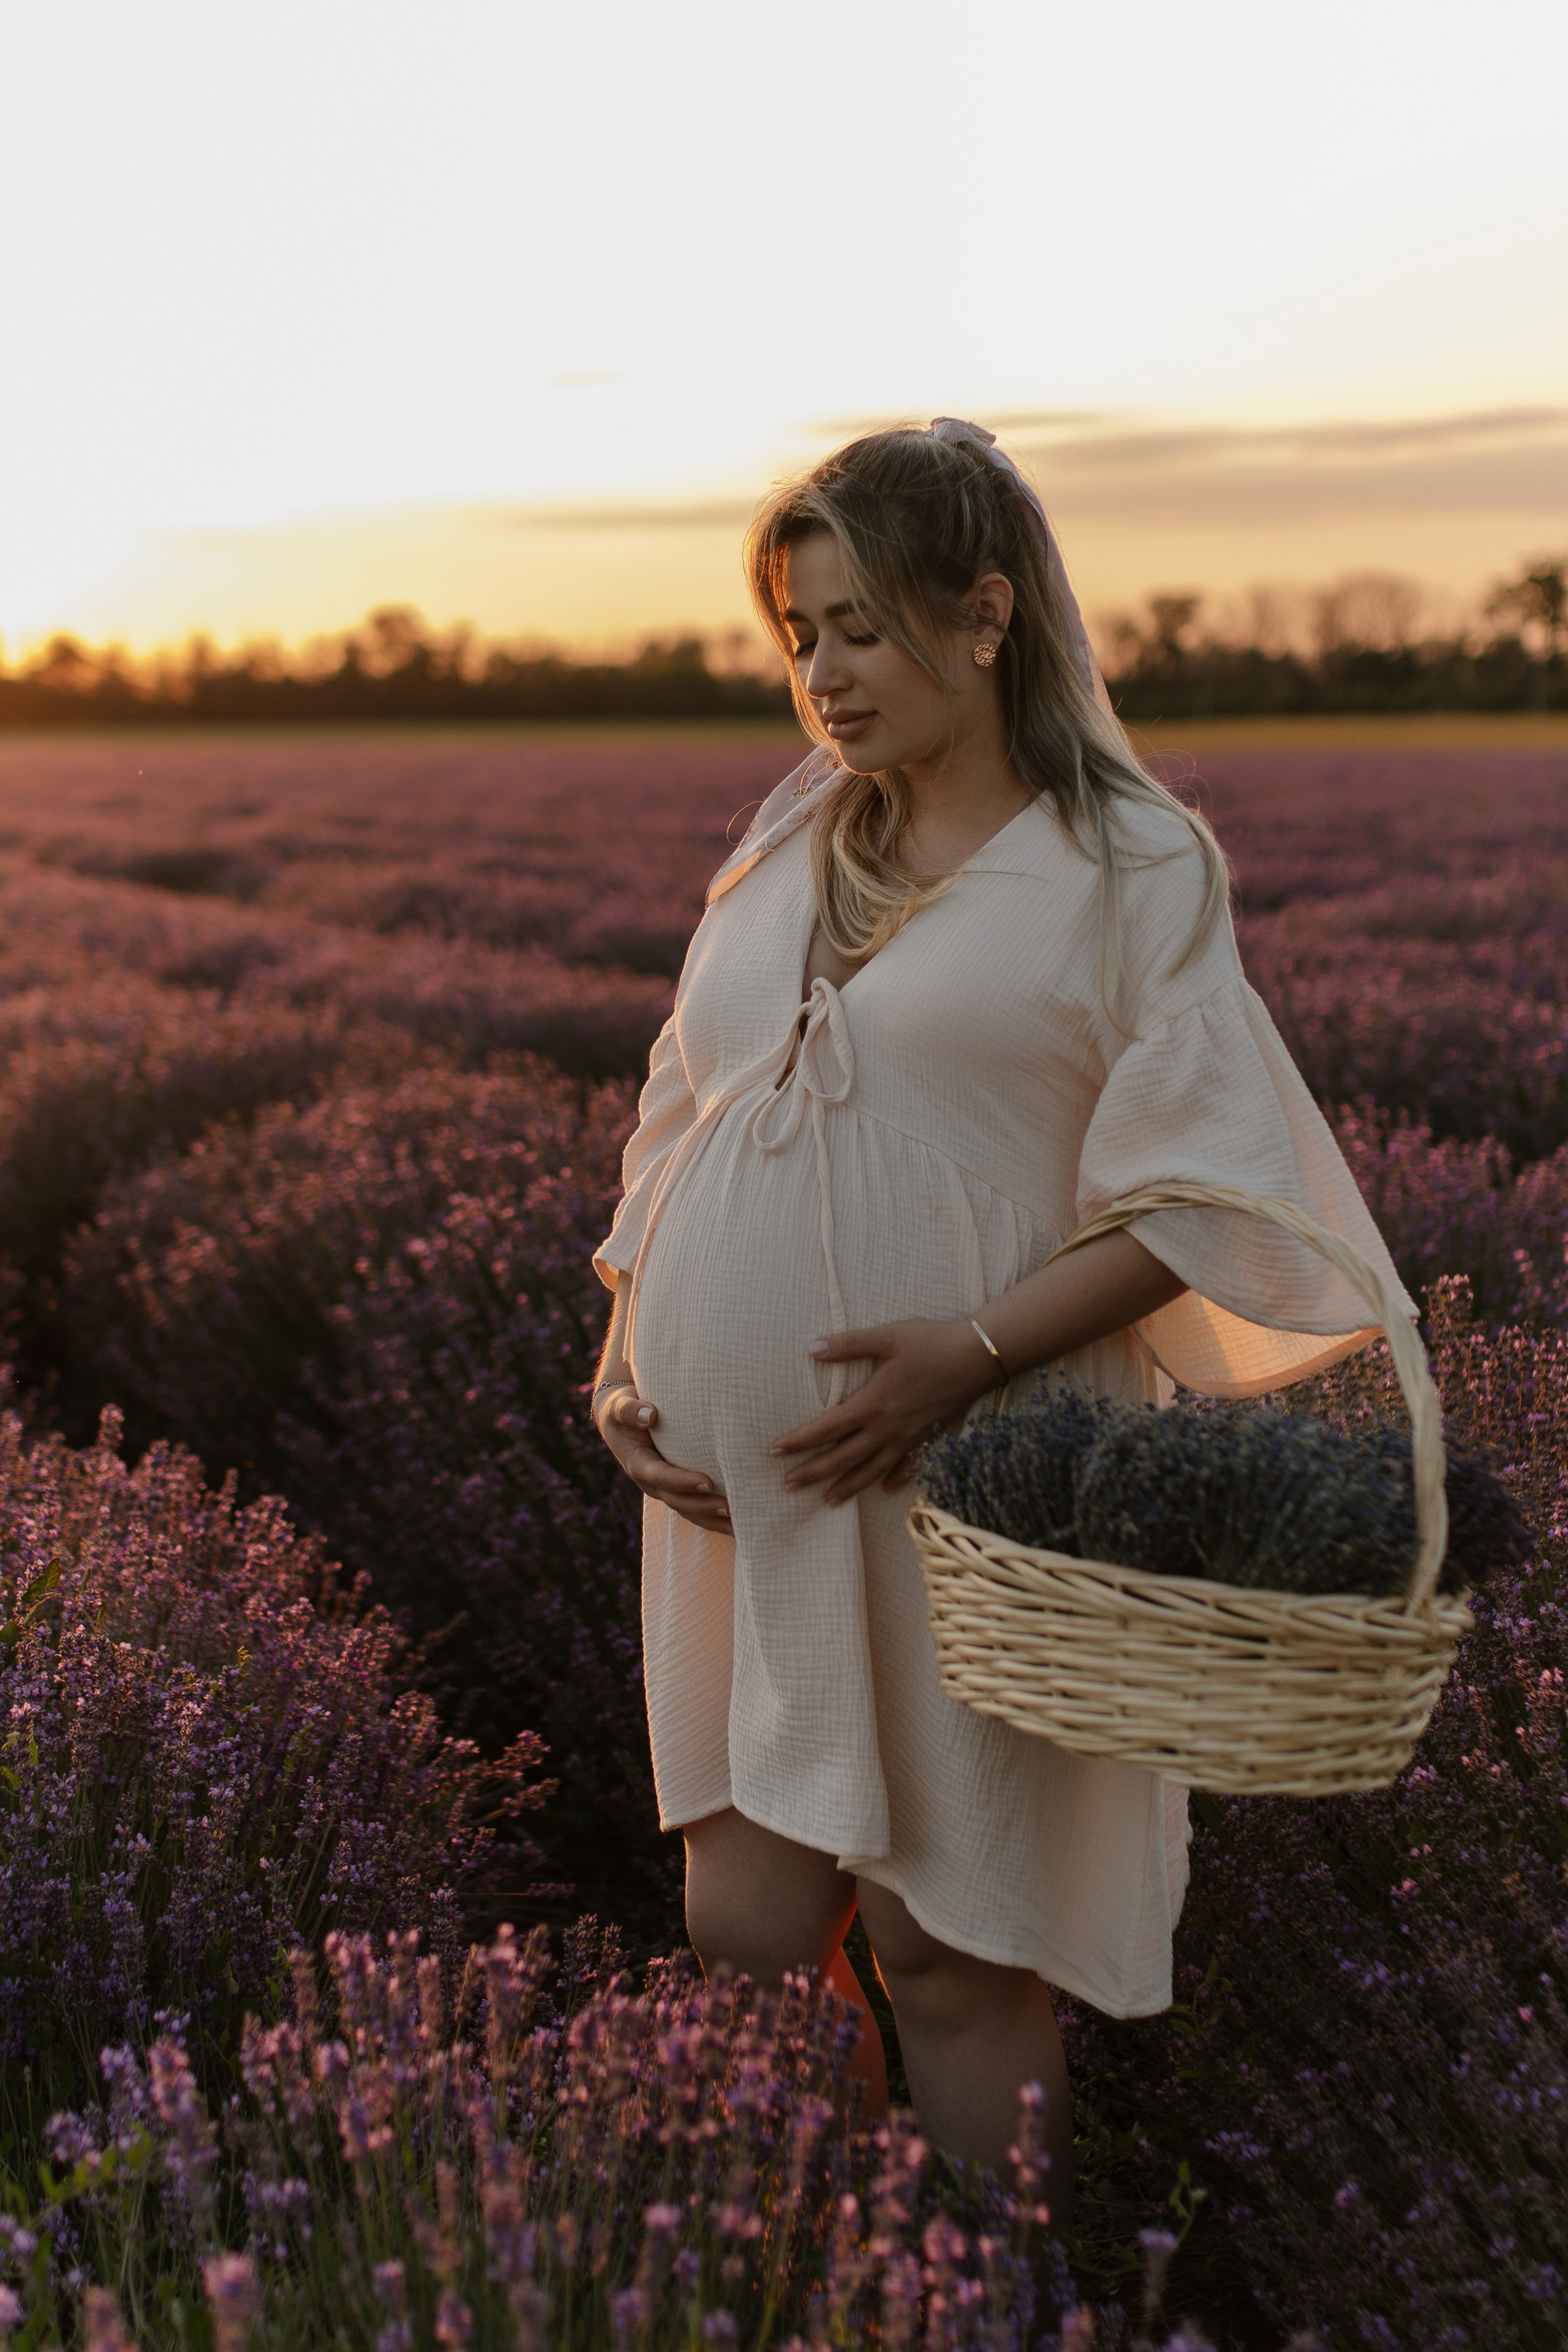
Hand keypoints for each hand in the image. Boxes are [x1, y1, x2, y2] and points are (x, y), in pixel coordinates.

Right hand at [594, 1385, 732, 1535]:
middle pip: (677, 1500)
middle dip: (703, 1506)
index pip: (661, 1476)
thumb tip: (650, 1415)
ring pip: (687, 1510)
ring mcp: (663, 1487)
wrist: (620, 1420)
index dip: (682, 1481)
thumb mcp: (619, 1406)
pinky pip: (694, 1507)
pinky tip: (735, 1523)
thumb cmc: (622, 1409)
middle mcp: (650, 1481)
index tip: (707, 1482)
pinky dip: (712, 1517)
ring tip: (738, 1525)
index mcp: (637, 1464)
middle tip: (731, 1508)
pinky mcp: (675, 1487)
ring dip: (712, 1519)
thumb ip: (630, 1410)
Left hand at [771, 1319, 996, 1507]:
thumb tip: (812, 1348)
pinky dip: (893, 1480)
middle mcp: (887, 1429)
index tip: (774, 1450)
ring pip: (871, 1471)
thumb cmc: (931, 1342)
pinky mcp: (927, 1439)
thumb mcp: (886, 1337)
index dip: (798, 1441)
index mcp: (872, 1404)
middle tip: (787, 1485)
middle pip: (842, 1458)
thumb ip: (848, 1344)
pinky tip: (885, 1490)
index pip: (826, 1429)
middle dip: (813, 1473)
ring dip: (847, 1487)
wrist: (977, 1357)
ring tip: (827, 1501)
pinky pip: (906, 1467)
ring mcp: (908, 1438)